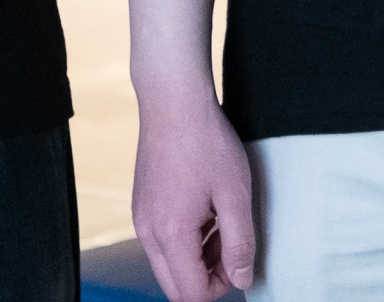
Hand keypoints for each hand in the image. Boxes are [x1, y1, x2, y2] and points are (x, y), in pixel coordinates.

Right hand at [133, 90, 257, 299]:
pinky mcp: (141, 206)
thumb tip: (242, 280)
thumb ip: (240, 243)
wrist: (173, 101)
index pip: (192, 294)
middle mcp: (148, 233)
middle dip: (207, 277)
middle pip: (175, 287)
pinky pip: (161, 242)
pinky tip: (205, 209)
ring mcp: (141, 220)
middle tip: (232, 243)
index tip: (240, 259)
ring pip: (168, 265)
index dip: (222, 286)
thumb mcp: (235, 194)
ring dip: (198, 258)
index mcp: (171, 235)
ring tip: (222, 220)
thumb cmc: (206, 142)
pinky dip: (185, 239)